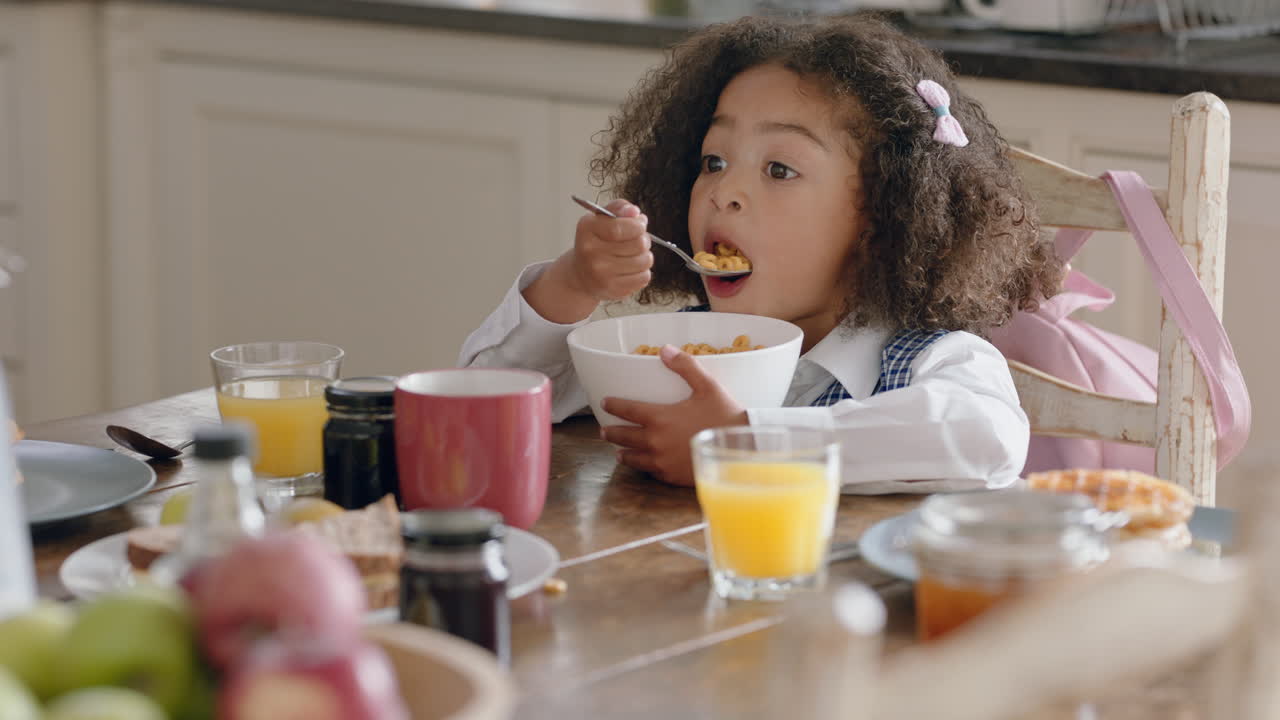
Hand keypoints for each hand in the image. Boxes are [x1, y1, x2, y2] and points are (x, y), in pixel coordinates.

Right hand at [565, 199, 653, 301]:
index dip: (638, 225)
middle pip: (638, 244)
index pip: (620, 228)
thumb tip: (634, 212)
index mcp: (587, 230)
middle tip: (638, 239)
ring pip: (645, 261)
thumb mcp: (601, 218)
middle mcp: (591, 253)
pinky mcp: (614, 289)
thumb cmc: (596, 242)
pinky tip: (631, 268)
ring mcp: (602, 274)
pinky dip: (642, 271)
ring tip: (634, 254)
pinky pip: (644, 277)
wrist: (581, 274)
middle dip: (644, 239)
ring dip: (645, 255)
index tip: (640, 224)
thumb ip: (619, 208)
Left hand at [601, 345, 747, 485]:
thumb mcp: (708, 386)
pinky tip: (645, 466)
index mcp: (660, 418)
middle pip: (624, 437)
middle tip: (604, 431)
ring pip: (634, 459)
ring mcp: (662, 462)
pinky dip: (645, 468)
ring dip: (624, 454)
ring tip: (619, 453)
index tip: (605, 403)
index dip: (614, 405)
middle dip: (612, 433)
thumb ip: (685, 366)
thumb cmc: (725, 415)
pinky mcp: (672, 476)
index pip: (628, 410)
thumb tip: (664, 349)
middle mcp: (655, 442)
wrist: (741, 450)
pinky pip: (651, 472)